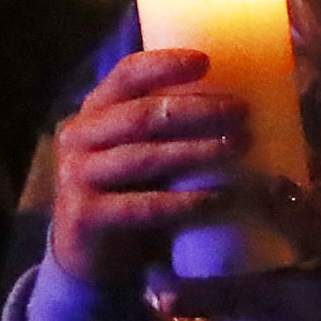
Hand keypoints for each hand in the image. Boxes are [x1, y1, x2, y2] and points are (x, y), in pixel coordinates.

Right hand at [49, 47, 252, 289]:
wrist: (93, 259)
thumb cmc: (130, 194)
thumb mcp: (145, 153)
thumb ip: (172, 129)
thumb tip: (241, 103)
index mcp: (94, 111)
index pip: (125, 75)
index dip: (163, 65)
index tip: (205, 61)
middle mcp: (80, 137)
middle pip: (141, 115)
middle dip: (196, 110)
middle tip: (241, 111)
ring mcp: (78, 176)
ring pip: (145, 157)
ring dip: (197, 150)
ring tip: (240, 146)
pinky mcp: (86, 216)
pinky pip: (145, 206)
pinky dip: (187, 202)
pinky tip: (220, 199)